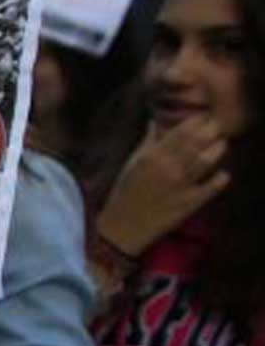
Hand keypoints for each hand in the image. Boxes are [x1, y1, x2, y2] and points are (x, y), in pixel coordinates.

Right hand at [99, 117, 230, 258]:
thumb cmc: (125, 193)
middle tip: (217, 127)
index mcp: (152, 156)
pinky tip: (221, 174)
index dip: (198, 120)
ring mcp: (181, 185)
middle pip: (199, 140)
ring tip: (221, 144)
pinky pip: (214, 186)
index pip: (182, 130)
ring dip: (219, 148)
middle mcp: (168, 167)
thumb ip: (147, 141)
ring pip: (208, 159)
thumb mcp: (132, 164)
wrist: (123, 227)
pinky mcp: (190, 202)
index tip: (204, 117)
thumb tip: (155, 121)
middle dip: (213, 129)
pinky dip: (221, 178)